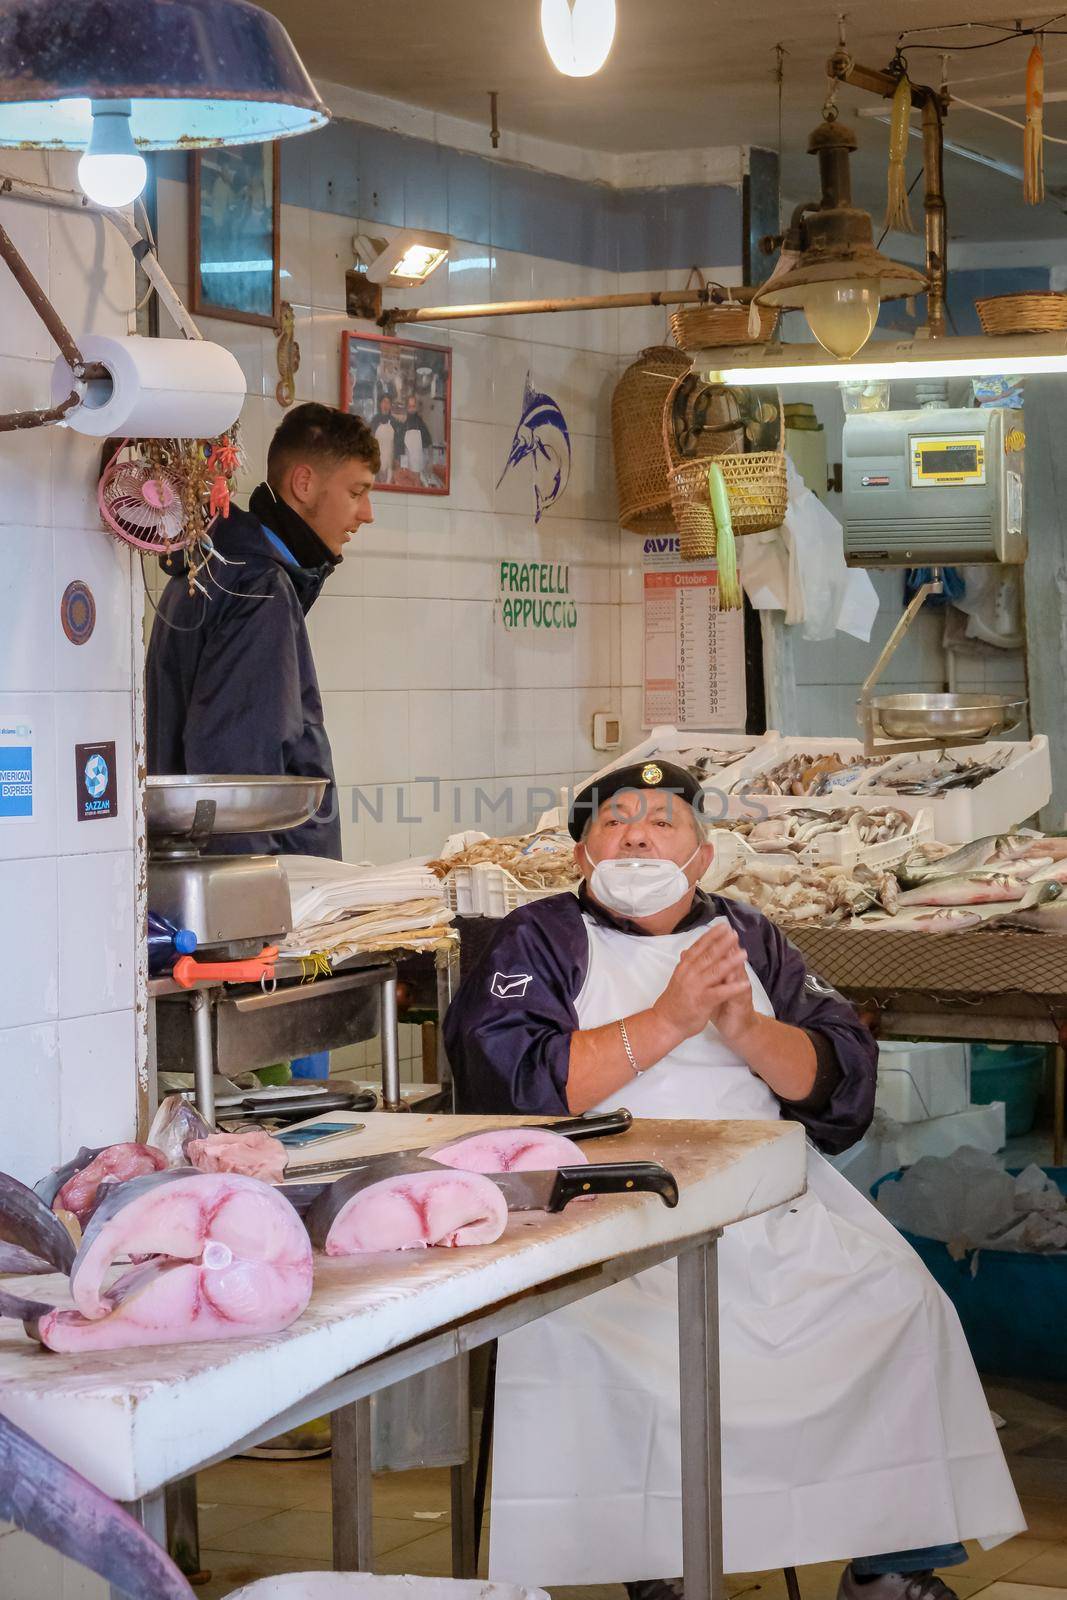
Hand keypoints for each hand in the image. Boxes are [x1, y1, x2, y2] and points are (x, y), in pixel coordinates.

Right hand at [652, 925, 757, 1046]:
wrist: (666, 1022)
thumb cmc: (674, 1000)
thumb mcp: (678, 979)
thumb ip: (685, 965)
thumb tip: (686, 951)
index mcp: (684, 967)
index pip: (698, 947)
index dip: (711, 936)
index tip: (723, 926)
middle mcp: (689, 974)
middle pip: (708, 955)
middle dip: (722, 943)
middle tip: (734, 933)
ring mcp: (695, 987)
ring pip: (715, 971)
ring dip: (730, 962)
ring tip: (744, 953)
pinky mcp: (702, 1002)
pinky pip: (720, 993)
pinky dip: (733, 988)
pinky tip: (745, 983)